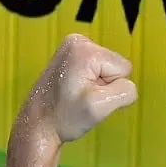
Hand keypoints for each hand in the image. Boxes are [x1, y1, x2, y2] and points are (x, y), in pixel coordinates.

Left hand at [15, 34, 137, 145]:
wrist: (37, 125)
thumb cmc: (64, 117)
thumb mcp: (101, 107)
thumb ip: (126, 92)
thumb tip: (127, 86)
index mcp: (84, 49)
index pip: (123, 68)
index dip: (110, 88)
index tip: (88, 96)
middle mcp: (77, 41)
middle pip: (115, 65)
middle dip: (103, 85)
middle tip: (82, 97)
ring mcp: (71, 46)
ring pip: (107, 68)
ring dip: (96, 85)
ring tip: (76, 95)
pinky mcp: (70, 55)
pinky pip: (96, 68)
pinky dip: (88, 82)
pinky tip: (73, 91)